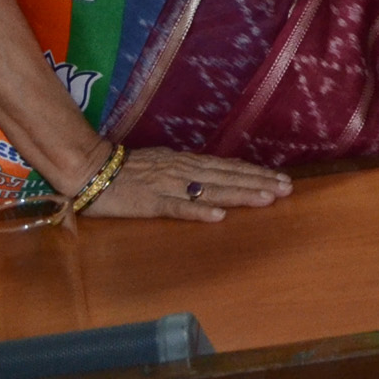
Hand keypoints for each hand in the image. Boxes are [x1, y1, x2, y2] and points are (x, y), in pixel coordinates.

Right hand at [80, 145, 291, 222]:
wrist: (91, 170)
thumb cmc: (127, 170)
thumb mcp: (165, 164)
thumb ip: (190, 170)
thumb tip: (218, 174)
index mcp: (187, 163)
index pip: (229, 168)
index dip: (255, 174)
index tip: (280, 180)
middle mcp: (183, 171)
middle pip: (227, 178)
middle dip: (258, 183)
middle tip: (287, 189)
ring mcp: (169, 186)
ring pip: (211, 191)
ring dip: (240, 194)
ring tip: (266, 199)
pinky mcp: (150, 203)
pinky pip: (178, 208)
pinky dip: (199, 211)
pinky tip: (219, 216)